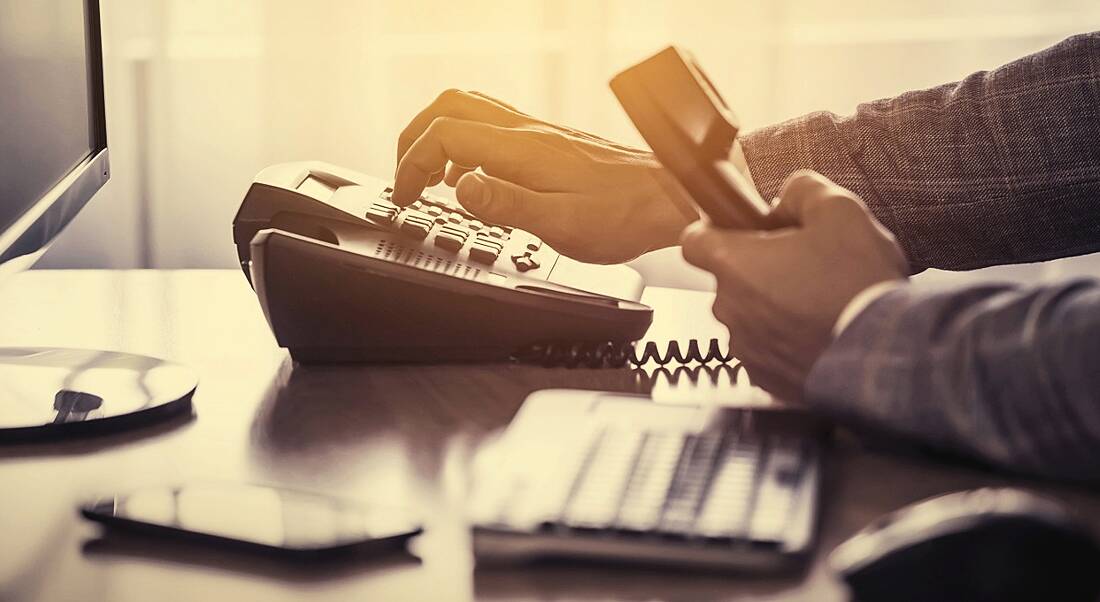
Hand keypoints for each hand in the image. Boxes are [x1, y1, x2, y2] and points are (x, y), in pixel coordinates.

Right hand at [392, 89, 710, 262]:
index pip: (444, 136)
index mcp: (522, 149)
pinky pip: (493, 126)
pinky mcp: (550, 142)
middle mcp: (527, 131)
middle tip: (405, 179)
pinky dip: (466, 145)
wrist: (670, 197)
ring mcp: (538, 133)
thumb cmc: (624, 215)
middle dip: (414, 139)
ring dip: (438, 137)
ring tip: (429, 178)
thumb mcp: (561, 224)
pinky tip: (474, 180)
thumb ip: (506, 204)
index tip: (406, 197)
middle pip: (449, 107)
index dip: (412, 163)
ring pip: (470, 110)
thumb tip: (460, 189)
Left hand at [681, 170, 908, 400]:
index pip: (693, 240)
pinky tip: (820, 331)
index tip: (738, 230)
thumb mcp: (840, 212)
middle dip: (760, 268)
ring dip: (774, 307)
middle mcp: (729, 308)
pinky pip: (767, 350)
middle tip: (804, 265)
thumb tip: (791, 194)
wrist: (884, 356)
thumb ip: (803, 190)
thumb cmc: (858, 288)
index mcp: (735, 264)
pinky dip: (786, 340)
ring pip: (749, 316)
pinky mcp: (765, 378)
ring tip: (819, 302)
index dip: (715, 230)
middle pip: (730, 278)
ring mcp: (745, 347)